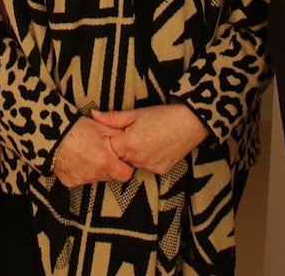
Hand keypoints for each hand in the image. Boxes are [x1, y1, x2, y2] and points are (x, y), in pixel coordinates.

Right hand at [52, 117, 134, 187]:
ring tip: (88, 153)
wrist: (52, 135)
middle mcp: (95, 174)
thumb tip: (131, 142)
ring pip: (97, 178)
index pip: (126, 174)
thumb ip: (120, 137)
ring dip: (96, 169)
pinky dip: (82, 171)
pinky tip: (77, 159)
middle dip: (110, 166)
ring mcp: (82, 180)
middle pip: (111, 176)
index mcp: (106, 161)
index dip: (125, 166)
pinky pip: (82, 179)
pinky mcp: (70, 182)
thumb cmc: (78, 129)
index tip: (120, 157)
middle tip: (102, 152)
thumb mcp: (102, 127)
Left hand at [93, 105, 208, 175]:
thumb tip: (93, 115)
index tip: (116, 133)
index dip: (111, 140)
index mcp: (129, 144)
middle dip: (122, 148)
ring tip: (145, 138)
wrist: (191, 122)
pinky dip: (147, 159)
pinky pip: (147, 167)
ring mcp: (150, 166)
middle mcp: (138, 159)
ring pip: (133, 163)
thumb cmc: (163, 115)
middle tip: (133, 134)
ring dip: (134, 154)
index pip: (108, 148)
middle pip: (120, 158)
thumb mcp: (136, 113)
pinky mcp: (161, 170)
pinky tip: (155, 146)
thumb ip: (112, 118)